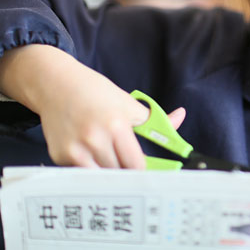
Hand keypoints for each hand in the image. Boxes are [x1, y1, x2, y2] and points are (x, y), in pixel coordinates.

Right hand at [0, 45, 185, 168]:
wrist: (56, 84)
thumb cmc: (96, 92)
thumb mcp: (128, 103)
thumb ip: (155, 119)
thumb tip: (181, 117)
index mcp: (117, 125)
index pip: (136, 165)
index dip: (144, 170)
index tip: (149, 171)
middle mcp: (95, 140)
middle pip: (120, 174)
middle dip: (128, 172)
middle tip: (130, 166)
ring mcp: (75, 150)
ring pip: (102, 178)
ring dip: (109, 173)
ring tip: (111, 159)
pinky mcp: (60, 156)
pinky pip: (82, 174)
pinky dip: (90, 170)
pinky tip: (91, 156)